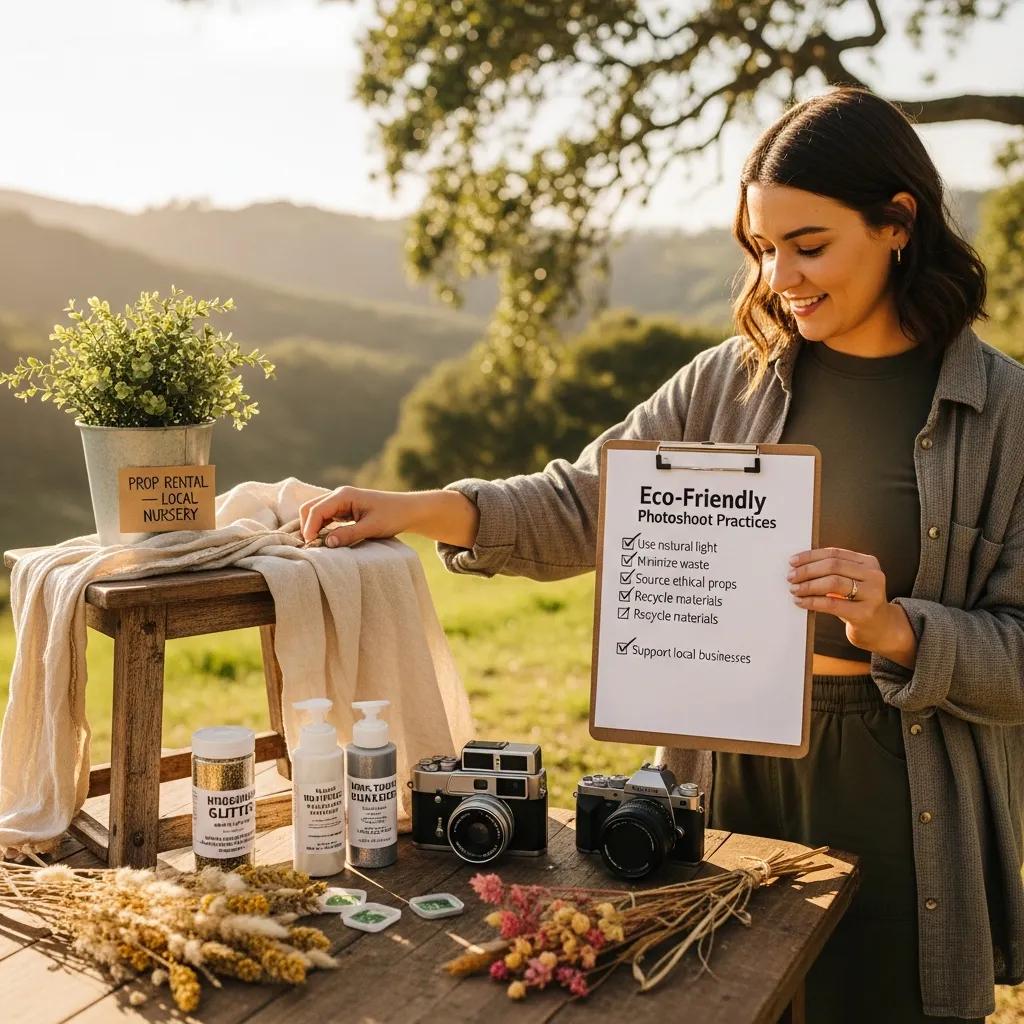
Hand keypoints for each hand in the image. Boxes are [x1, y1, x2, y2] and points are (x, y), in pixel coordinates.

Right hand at [299, 486, 419, 546]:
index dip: (309, 528)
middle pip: (310, 508)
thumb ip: (349, 534)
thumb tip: (327, 543)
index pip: (316, 510)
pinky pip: (326, 518)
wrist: (409, 511)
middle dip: (307, 527)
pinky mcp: (344, 511)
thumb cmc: (393, 516)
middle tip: (311, 547)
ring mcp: (341, 502)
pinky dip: (321, 529)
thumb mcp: (371, 527)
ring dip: (313, 528)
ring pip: (316, 513)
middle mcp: (339, 496)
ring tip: (317, 547)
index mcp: (344, 495)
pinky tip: (325, 541)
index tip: (310, 545)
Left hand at [787, 546, 910, 658]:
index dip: (811, 556)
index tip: (793, 561)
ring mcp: (872, 594)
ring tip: (795, 590)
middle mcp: (873, 575)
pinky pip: (832, 604)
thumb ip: (833, 571)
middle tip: (791, 577)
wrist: (881, 629)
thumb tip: (799, 566)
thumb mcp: (851, 581)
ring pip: (833, 582)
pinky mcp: (864, 613)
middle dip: (807, 570)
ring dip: (808, 585)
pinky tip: (801, 602)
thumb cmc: (859, 603)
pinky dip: (812, 602)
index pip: (835, 553)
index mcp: (868, 562)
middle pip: (833, 566)